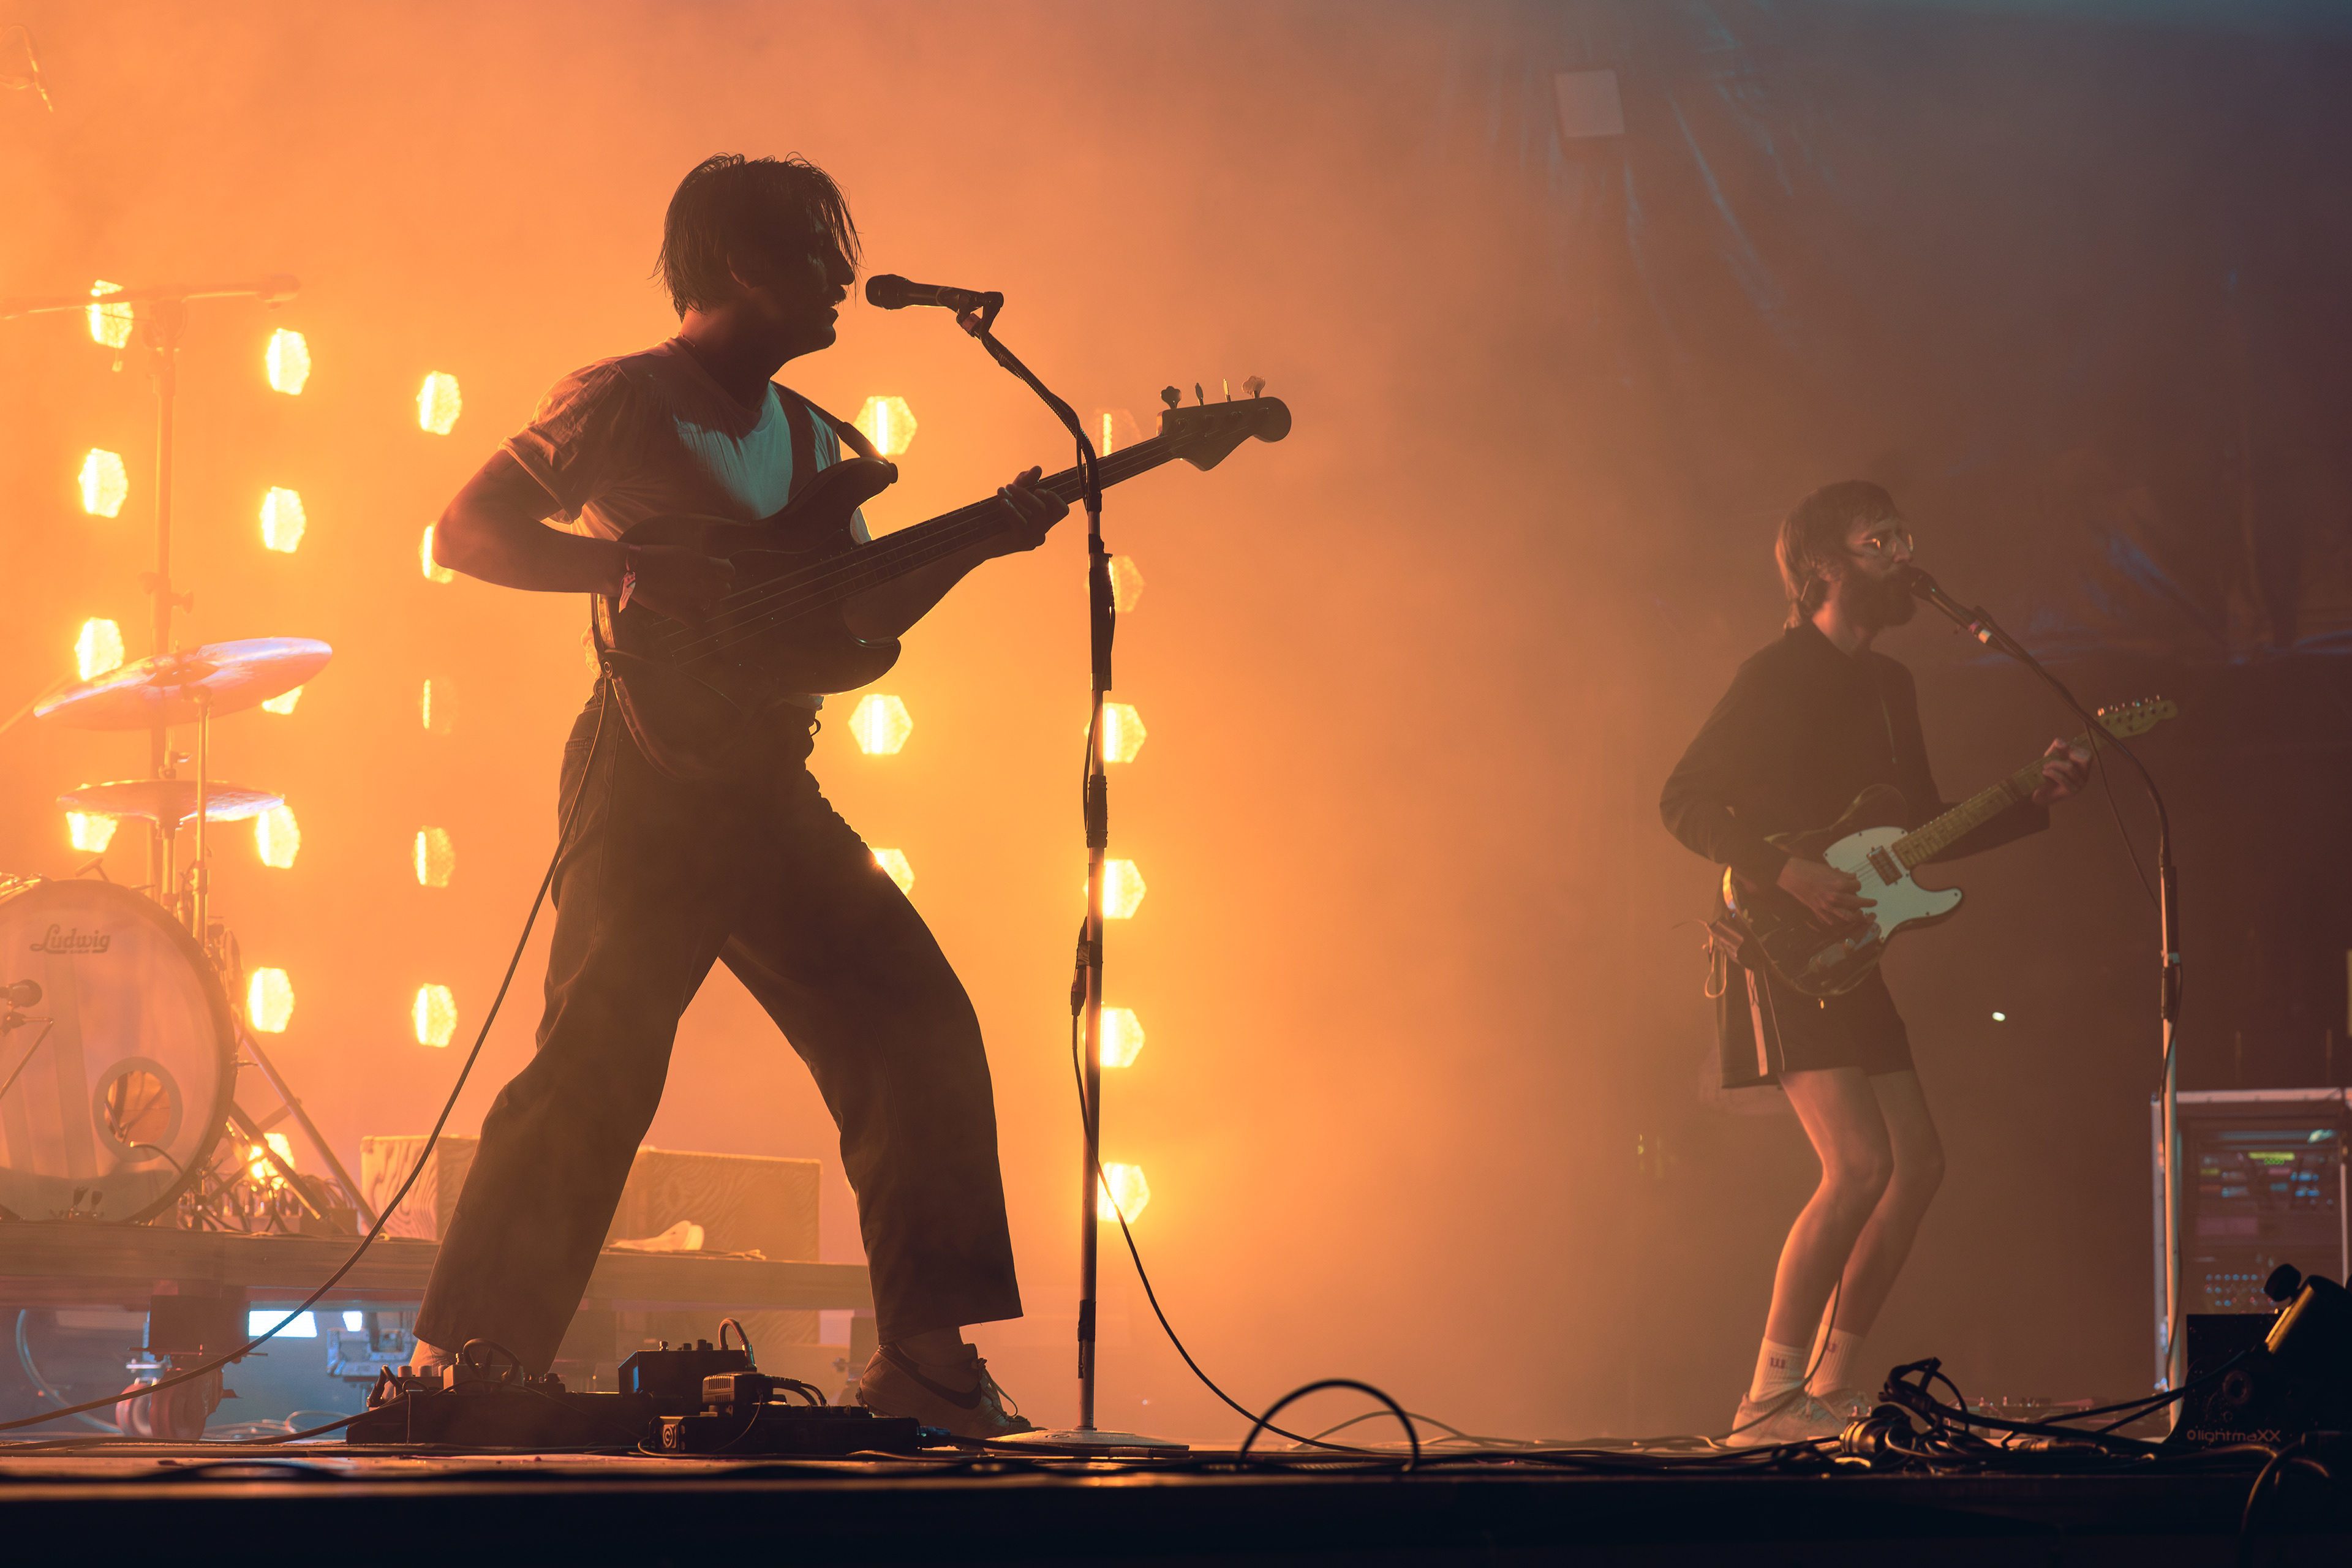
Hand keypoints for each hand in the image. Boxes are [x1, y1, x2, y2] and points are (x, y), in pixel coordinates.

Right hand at [620, 542, 734, 626]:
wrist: (633, 569)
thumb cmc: (655, 556)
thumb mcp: (682, 552)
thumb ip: (700, 561)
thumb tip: (710, 568)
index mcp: (704, 564)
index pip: (729, 571)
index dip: (723, 573)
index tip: (716, 573)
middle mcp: (703, 582)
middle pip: (724, 590)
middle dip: (715, 588)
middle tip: (701, 585)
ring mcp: (693, 599)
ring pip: (709, 604)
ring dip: (701, 601)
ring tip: (685, 595)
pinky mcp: (680, 612)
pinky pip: (698, 622)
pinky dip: (694, 619)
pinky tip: (686, 612)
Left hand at [989, 467, 1068, 554]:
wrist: (978, 535)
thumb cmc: (996, 513)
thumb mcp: (1013, 493)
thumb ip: (1026, 481)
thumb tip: (1038, 469)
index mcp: (1044, 519)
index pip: (1062, 510)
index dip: (1054, 499)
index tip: (1038, 489)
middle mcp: (1042, 530)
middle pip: (1044, 509)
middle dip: (1025, 494)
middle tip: (1009, 486)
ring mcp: (1033, 538)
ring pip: (1035, 514)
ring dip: (1017, 499)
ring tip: (1000, 491)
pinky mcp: (1022, 543)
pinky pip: (1022, 523)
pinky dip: (1012, 510)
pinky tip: (1002, 502)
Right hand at [1775, 856, 1873, 929]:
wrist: (1791, 875)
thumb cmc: (1807, 870)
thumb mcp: (1829, 869)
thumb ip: (1843, 875)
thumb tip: (1853, 877)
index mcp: (1839, 884)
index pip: (1857, 886)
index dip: (1858, 884)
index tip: (1856, 884)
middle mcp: (1835, 897)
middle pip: (1858, 903)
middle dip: (1868, 903)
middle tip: (1872, 903)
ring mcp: (1827, 906)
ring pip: (1849, 917)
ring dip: (1858, 917)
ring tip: (1863, 916)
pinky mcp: (1819, 912)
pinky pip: (1833, 922)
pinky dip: (1840, 922)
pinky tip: (1843, 920)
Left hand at [2031, 739, 2092, 805]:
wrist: (2038, 793)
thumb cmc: (2047, 773)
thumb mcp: (2051, 756)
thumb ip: (2057, 745)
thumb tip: (2064, 743)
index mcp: (2082, 766)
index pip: (2088, 754)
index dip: (2075, 749)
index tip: (2062, 750)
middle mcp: (2085, 775)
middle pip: (2086, 758)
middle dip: (2068, 754)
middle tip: (2053, 757)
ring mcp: (2080, 784)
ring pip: (2069, 767)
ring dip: (2053, 764)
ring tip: (2044, 767)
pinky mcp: (2072, 791)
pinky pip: (2062, 778)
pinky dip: (2051, 773)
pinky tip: (2044, 772)